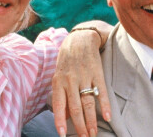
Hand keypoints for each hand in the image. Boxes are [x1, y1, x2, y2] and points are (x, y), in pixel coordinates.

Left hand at [51, 21, 112, 136]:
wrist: (79, 39)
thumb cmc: (66, 59)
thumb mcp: (58, 74)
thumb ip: (61, 94)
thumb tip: (63, 115)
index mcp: (58, 80)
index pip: (58, 103)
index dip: (59, 119)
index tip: (61, 133)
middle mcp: (70, 79)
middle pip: (75, 106)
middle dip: (79, 125)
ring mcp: (84, 76)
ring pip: (88, 102)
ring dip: (91, 120)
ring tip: (93, 133)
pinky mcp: (96, 73)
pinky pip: (101, 91)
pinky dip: (104, 104)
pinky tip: (107, 116)